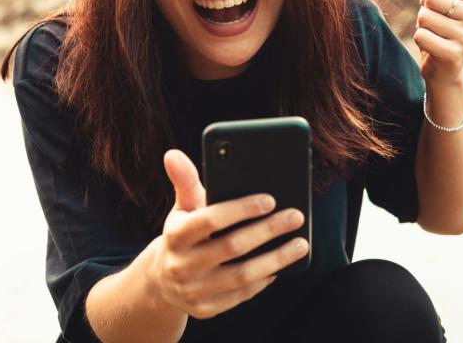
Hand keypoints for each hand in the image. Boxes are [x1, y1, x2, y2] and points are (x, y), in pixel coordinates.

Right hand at [146, 149, 308, 319]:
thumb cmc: (182, 231)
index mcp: (175, 234)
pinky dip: (263, 280)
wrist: (162, 279)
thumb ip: (184, 180)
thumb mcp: (182, 206)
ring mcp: (194, 290)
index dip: (241, 209)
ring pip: (242, 275)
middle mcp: (182, 264)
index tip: (270, 199)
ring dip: (275, 259)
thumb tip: (172, 154)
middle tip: (295, 216)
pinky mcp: (206, 310)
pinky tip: (280, 265)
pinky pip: (241, 295)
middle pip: (232, 246)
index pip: (210, 219)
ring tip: (300, 243)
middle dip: (268, 230)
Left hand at [414, 0, 462, 85]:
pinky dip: (419, 39)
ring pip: (424, 17)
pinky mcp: (453, 54)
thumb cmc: (442, 25)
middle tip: (435, 22)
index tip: (441, 8)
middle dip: (425, 9)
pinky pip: (420, 36)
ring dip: (422, 26)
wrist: (445, 65)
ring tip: (434, 34)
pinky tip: (432, 47)